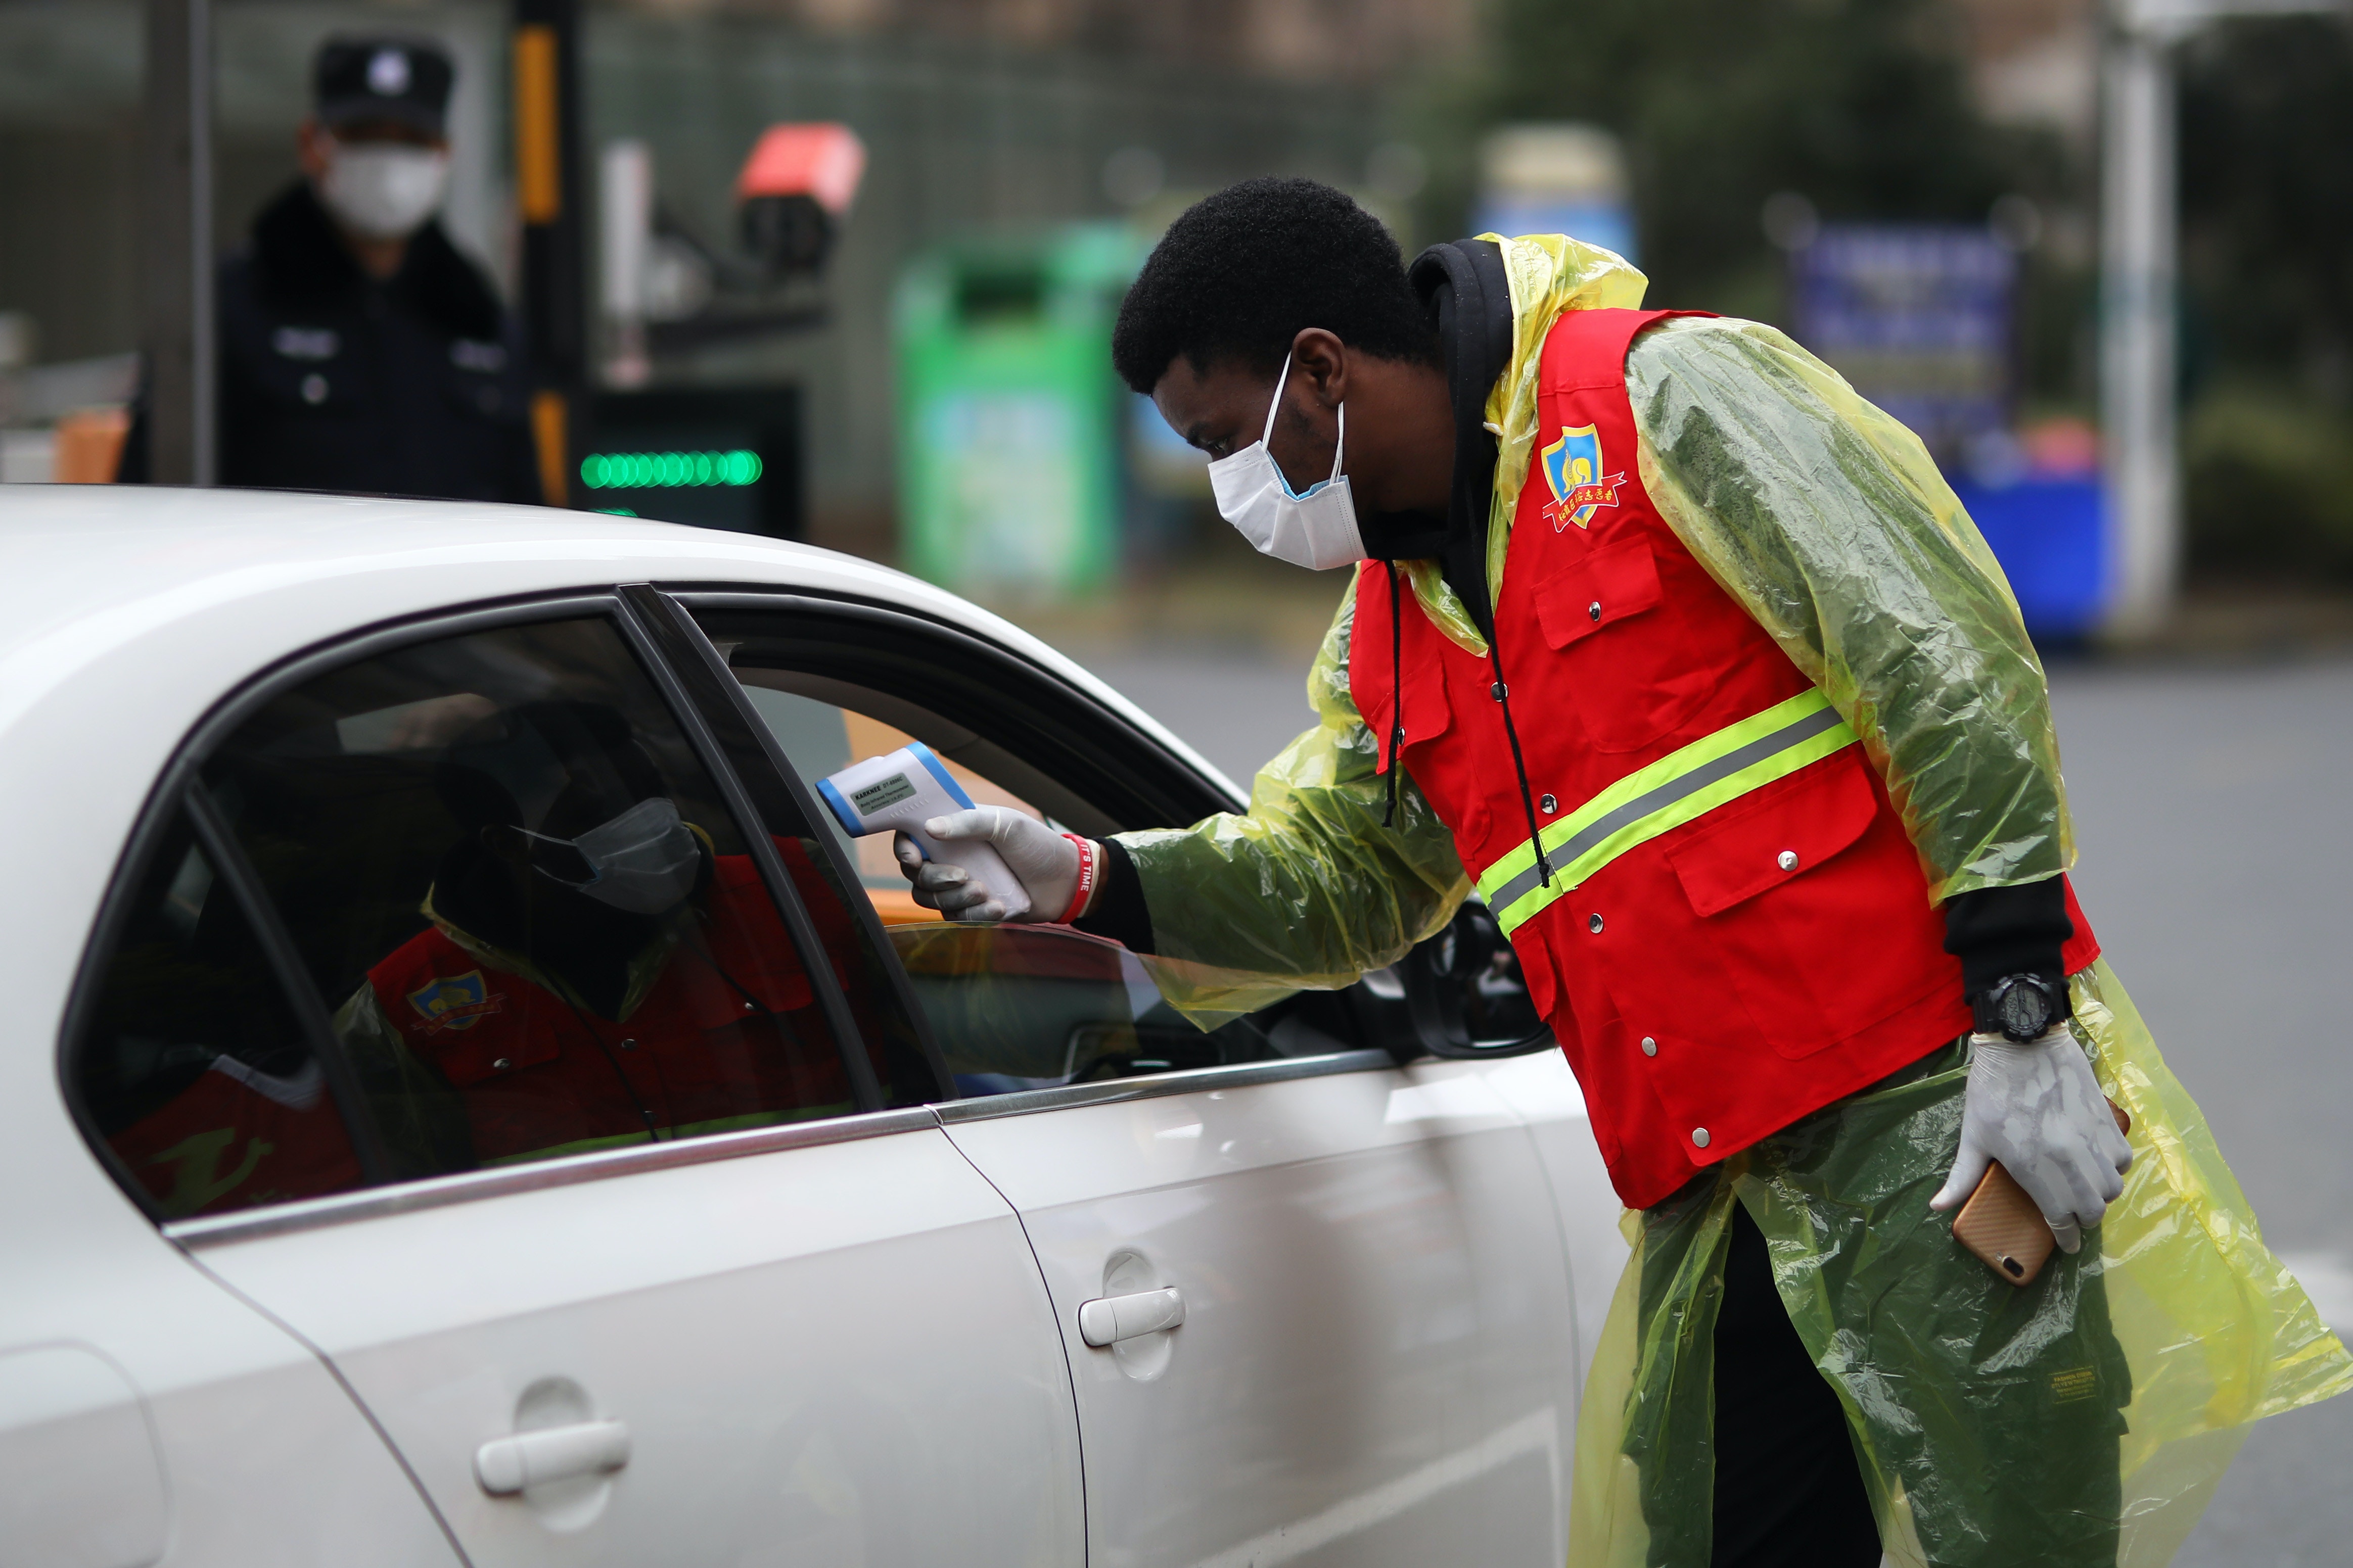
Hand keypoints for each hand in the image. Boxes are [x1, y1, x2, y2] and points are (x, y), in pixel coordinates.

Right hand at [894, 806, 1087, 923]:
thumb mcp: (1005, 824)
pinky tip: (999, 907)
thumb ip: (967, 822)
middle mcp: (950, 857)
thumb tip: (929, 827)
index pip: (911, 838)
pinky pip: (955, 919)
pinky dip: (974, 915)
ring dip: (956, 900)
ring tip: (987, 892)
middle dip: (937, 880)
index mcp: (953, 831)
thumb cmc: (1036, 845)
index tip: (914, 859)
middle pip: (917, 875)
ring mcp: (959, 885)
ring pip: (932, 900)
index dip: (903, 850)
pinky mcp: (971, 909)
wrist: (1065, 880)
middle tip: (964, 877)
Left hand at [1930, 1026, 2133, 1253]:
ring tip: (2087, 1191)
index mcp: (2032, 1166)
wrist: (2025, 1044)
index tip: (2067, 1245)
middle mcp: (2068, 1158)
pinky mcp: (2106, 1120)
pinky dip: (2115, 1168)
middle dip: (2084, 1219)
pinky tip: (2099, 1164)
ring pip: (2113, 1187)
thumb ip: (1961, 1177)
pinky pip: (2123, 1158)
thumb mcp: (1973, 1136)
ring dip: (2102, 1195)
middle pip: (2092, 1208)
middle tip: (2074, 1216)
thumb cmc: (1993, 1090)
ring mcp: (2090, 1139)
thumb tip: (1937, 1208)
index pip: (2059, 1217)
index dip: (2065, 1237)